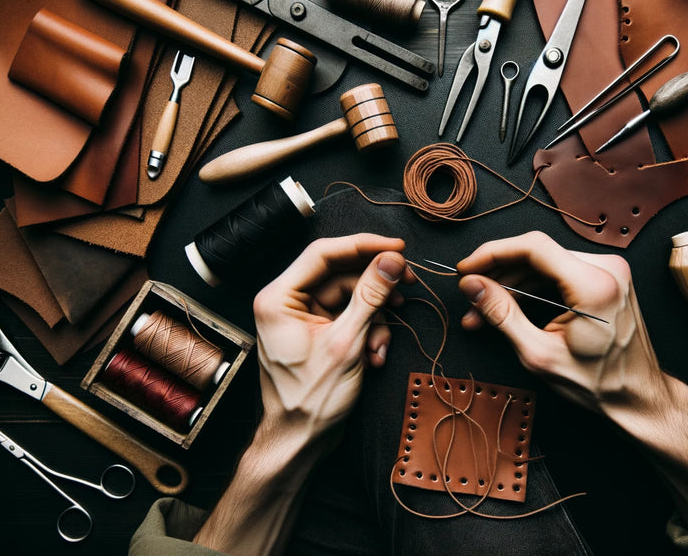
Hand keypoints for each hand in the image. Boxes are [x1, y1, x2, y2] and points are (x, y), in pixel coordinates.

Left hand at [252, 234, 411, 439]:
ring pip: (350, 297)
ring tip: (381, 344)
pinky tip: (374, 356)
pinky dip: (368, 332)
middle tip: (408, 283)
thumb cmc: (310, 400)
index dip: (363, 246)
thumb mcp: (347, 343)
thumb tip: (391, 261)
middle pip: (341, 274)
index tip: (397, 248)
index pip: (323, 253)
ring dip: (375, 317)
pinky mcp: (318, 333)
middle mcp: (286, 302)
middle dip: (375, 286)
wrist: (299, 441)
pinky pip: (349, 317)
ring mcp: (302, 318)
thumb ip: (371, 296)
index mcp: (279, 297)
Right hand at [457, 232, 687, 530]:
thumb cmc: (597, 383)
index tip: (465, 269)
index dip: (492, 253)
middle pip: (537, 254)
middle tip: (469, 298)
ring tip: (481, 313)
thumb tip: (471, 285)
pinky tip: (508, 308)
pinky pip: (559, 273)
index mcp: (594, 284)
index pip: (533, 247)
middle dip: (498, 276)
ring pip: (544, 264)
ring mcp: (610, 271)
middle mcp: (607, 268)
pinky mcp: (606, 278)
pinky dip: (532, 289)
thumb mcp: (539, 354)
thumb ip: (502, 315)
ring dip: (511, 285)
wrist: (638, 397)